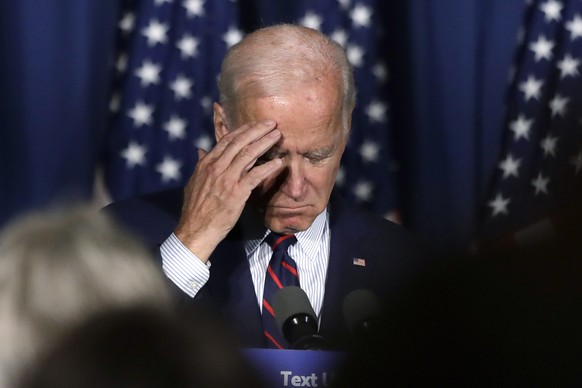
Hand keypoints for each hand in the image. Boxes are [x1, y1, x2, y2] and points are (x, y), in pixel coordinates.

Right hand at [175, 120, 282, 261]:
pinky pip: (256, 176)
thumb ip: (200, 165)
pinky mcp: (237, 192)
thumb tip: (201, 151)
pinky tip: (279, 162)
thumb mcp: (194, 182)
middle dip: (257, 130)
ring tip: (277, 135)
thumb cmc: (196, 208)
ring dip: (265, 142)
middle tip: (271, 123)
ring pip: (248, 154)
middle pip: (240, 142)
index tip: (255, 124)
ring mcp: (228, 179)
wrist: (196, 229)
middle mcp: (217, 167)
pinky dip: (268, 167)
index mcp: (207, 163)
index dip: (243, 130)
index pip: (227, 140)